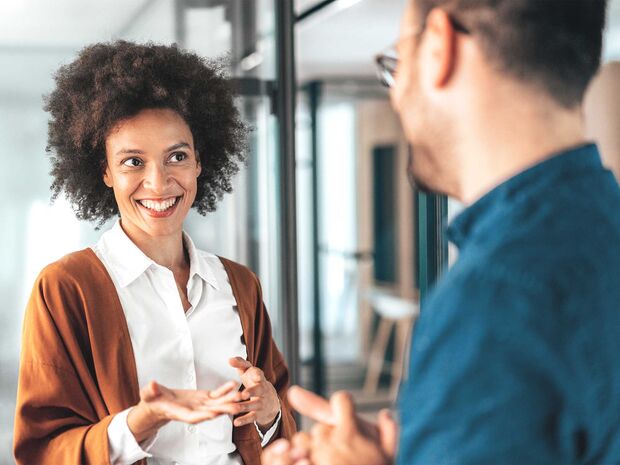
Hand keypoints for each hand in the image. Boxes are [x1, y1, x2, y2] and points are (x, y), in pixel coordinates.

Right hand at [128, 380, 248, 442]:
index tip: (213, 414)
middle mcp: (194, 411)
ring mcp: (200, 405)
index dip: (203, 415)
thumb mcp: (148, 394)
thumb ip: (150, 391)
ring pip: (217, 404)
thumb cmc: (153, 400)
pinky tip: (233, 384)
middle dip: (224, 410)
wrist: (159, 402)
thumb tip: (151, 384)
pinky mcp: (204, 398)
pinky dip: (225, 390)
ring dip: (229, 400)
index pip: (193, 416)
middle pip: (210, 412)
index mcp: (180, 413)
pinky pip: (216, 394)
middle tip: (237, 407)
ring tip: (241, 395)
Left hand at [229, 356, 279, 428]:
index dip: (256, 374)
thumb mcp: (250, 372)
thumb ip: (240, 364)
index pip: (258, 373)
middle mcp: (262, 389)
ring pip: (253, 405)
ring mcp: (261, 402)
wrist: (272, 402)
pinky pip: (251, 417)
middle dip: (252, 392)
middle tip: (243, 394)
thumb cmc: (255, 383)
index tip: (255, 375)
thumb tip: (229, 359)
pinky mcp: (258, 414)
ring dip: (244, 406)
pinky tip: (236, 422)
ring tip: (235, 408)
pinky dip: (244, 420)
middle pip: (258, 390)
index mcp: (259, 378)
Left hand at [261, 387, 397, 464]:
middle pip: (319, 426)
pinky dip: (303, 458)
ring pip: (303, 440)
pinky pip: (295, 455)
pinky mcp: (310, 464)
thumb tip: (386, 414)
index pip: (341, 399)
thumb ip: (389, 430)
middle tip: (340, 452)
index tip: (341, 411)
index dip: (343, 404)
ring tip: (327, 460)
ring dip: (311, 448)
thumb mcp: (388, 453)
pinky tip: (315, 462)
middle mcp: (332, 439)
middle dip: (327, 436)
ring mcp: (317, 453)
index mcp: (352, 430)